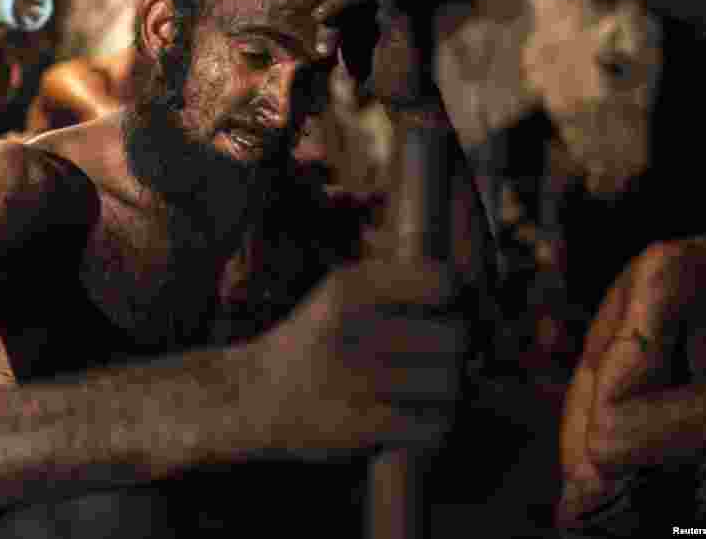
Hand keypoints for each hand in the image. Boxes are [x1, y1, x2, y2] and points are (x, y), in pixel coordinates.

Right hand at [249, 256, 466, 453]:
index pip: (438, 283)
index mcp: (348, 290)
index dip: (451, 299)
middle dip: (449, 350)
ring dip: (443, 389)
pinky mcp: (361, 425)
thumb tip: (454, 282)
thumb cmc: (305, 343)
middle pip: (452, 338)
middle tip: (436, 355)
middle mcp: (354, 330)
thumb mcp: (336, 294)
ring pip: (446, 384)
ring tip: (424, 387)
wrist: (251, 395)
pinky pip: (429, 425)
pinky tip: (414, 417)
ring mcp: (358, 380)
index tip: (445, 306)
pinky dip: (430, 425)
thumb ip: (391, 280)